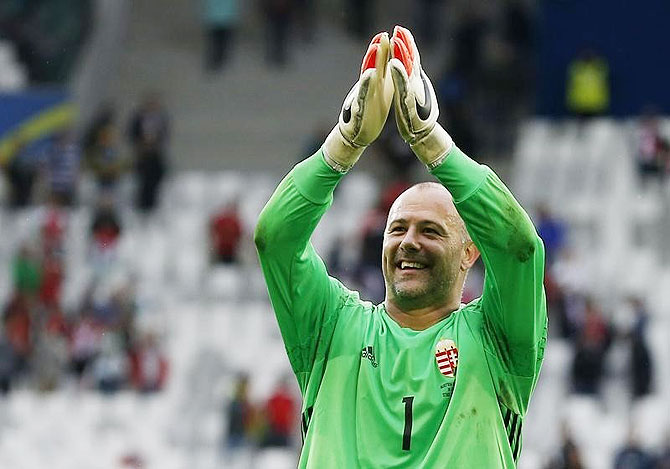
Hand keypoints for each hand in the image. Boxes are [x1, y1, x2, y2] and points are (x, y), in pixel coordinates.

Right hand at [323, 32, 393, 172]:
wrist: (357, 135)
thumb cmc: (370, 112)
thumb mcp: (381, 92)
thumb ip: (385, 77)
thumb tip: (392, 62)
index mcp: (376, 83)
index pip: (379, 63)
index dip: (384, 48)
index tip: (389, 33)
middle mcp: (368, 87)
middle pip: (372, 65)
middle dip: (378, 50)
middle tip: (383, 34)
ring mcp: (362, 97)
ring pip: (367, 76)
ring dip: (370, 62)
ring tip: (375, 48)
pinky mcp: (359, 109)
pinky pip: (363, 95)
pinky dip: (366, 84)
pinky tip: (370, 74)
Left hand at [389, 25, 451, 167]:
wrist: (422, 136)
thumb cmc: (417, 118)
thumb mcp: (414, 96)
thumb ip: (413, 84)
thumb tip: (414, 73)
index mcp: (415, 81)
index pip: (412, 59)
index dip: (407, 44)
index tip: (401, 30)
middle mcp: (416, 83)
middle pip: (411, 59)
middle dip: (405, 43)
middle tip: (399, 28)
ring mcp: (414, 91)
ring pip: (408, 69)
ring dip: (403, 53)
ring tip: (397, 38)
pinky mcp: (408, 101)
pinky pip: (403, 85)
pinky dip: (399, 73)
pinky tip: (393, 62)